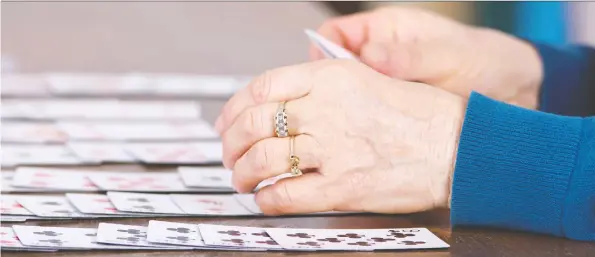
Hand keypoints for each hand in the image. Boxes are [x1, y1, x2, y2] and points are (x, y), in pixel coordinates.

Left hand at [215, 60, 464, 214]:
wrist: (456, 146)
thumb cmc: (418, 114)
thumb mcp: (368, 80)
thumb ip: (323, 87)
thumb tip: (282, 104)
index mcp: (331, 77)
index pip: (263, 87)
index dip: (235, 107)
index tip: (227, 122)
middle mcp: (325, 108)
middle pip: (255, 123)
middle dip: (232, 143)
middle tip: (230, 155)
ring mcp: (332, 148)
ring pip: (263, 158)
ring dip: (243, 172)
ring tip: (242, 179)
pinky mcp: (341, 186)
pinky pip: (286, 194)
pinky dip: (267, 198)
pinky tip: (266, 198)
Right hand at [311, 7, 542, 108]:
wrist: (517, 95)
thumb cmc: (485, 61)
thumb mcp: (448, 55)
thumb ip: (410, 57)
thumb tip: (371, 57)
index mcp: (386, 31)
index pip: (335, 34)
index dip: (322, 51)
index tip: (323, 76)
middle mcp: (379, 59)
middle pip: (334, 70)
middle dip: (328, 89)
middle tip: (331, 110)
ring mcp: (384, 89)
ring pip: (347, 99)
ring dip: (346, 113)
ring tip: (350, 130)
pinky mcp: (393, 115)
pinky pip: (368, 120)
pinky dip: (365, 130)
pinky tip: (370, 141)